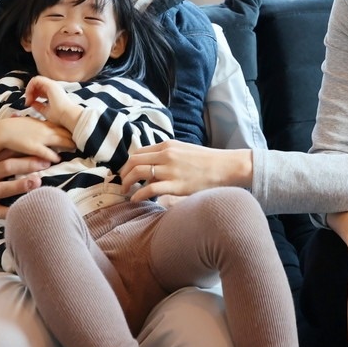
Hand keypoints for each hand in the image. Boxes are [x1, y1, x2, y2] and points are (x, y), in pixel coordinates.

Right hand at [0, 115, 75, 160]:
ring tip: (75, 149)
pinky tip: (58, 159)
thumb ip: (38, 126)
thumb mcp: (28, 123)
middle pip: (63, 133)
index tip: (77, 133)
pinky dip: (53, 156)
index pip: (60, 126)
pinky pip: (46, 152)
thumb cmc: (13, 128)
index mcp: (42, 124)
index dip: (69, 131)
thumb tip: (44, 128)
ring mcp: (40, 138)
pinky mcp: (33, 147)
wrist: (2, 131)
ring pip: (59, 141)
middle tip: (82, 141)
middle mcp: (44, 130)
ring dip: (68, 145)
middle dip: (73, 137)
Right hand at [0, 150, 49, 219]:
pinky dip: (10, 212)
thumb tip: (21, 129)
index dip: (24, 148)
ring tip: (37, 182)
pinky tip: (23, 210)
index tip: (43, 147)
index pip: (6, 152)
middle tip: (46, 162)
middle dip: (26, 164)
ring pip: (2, 188)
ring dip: (20, 185)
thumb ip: (1, 152)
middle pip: (6, 167)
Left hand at [24, 75, 78, 129]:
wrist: (67, 116)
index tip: (29, 104)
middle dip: (29, 92)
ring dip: (29, 89)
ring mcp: (52, 85)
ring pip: (35, 80)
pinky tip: (29, 94)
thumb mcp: (45, 111)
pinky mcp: (50, 84)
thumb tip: (31, 103)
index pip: (39, 89)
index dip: (32, 95)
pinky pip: (36, 80)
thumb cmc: (60, 115)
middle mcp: (53, 87)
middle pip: (36, 84)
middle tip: (28, 101)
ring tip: (28, 99)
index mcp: (53, 92)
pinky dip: (30, 86)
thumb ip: (38, 106)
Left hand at [119, 141, 252, 201]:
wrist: (225, 167)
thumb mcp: (184, 151)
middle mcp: (166, 155)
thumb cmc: (207, 161)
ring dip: (127, 183)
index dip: (128, 164)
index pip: (138, 152)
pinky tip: (136, 200)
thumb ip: (167, 157)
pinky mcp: (175, 184)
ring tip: (126, 192)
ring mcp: (170, 169)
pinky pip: (149, 189)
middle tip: (122, 184)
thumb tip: (152, 171)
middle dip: (123, 173)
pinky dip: (138, 195)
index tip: (126, 173)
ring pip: (137, 172)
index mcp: (167, 145)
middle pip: (133, 161)